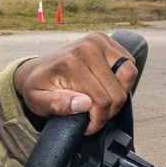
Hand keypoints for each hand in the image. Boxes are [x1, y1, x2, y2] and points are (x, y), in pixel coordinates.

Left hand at [13, 32, 137, 134]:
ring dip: (120, 94)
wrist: (35, 70)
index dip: (98, 119)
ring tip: (103, 102)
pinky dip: (123, 79)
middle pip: (117, 90)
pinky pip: (129, 63)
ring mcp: (97, 40)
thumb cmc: (38, 87)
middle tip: (95, 117)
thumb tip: (83, 104)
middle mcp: (86, 48)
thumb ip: (57, 104)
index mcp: (69, 64)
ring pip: (129, 75)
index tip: (89, 127)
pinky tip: (106, 86)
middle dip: (109, 111)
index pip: (101, 100)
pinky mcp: (104, 39)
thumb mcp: (37, 101)